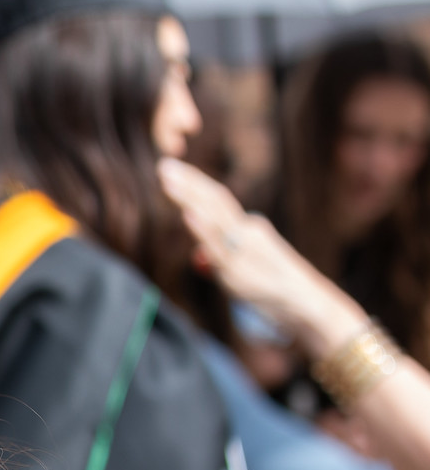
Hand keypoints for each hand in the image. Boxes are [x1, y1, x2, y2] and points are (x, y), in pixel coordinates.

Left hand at [158, 158, 364, 356]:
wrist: (305, 304)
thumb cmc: (272, 287)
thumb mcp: (242, 267)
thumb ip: (219, 257)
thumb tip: (198, 254)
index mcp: (247, 227)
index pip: (217, 198)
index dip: (194, 182)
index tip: (172, 167)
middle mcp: (247, 232)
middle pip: (214, 201)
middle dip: (187, 183)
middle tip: (164, 165)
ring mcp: (243, 250)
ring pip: (213, 218)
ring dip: (188, 198)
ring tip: (168, 181)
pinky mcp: (240, 270)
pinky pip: (218, 247)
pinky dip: (202, 229)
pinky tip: (188, 214)